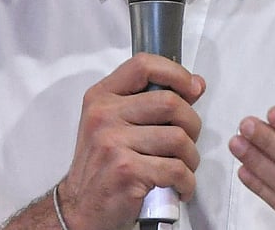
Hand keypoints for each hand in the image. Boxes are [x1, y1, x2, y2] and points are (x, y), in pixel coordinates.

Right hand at [58, 53, 205, 229]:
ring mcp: (113, 142)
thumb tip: (195, 84)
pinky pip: (176, 169)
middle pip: (170, 103)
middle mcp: (104, 115)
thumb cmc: (102, 165)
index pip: (143, 65)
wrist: (79, 208)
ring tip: (182, 167)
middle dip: (192, 124)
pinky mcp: (126, 171)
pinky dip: (186, 181)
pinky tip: (179, 186)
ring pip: (178, 138)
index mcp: (101, 97)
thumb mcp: (115, 123)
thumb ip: (150, 101)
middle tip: (188, 141)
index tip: (192, 88)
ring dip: (191, 158)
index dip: (175, 73)